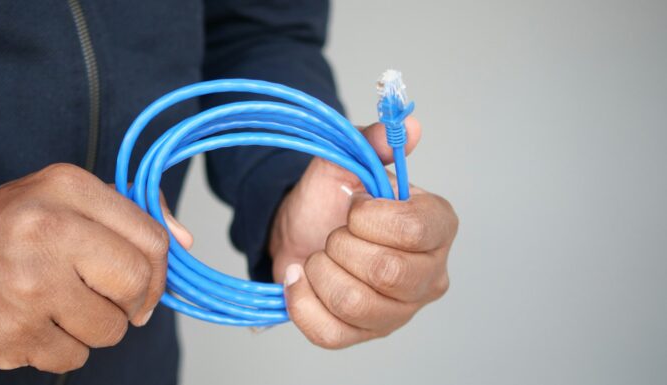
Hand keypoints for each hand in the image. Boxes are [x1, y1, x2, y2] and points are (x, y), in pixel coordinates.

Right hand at [0, 163, 189, 372]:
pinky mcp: (12, 336)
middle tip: (112, 299)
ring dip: (97, 327)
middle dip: (134, 301)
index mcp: (63, 189)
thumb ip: (129, 210)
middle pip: (136, 285)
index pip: (151, 239)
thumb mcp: (60, 197)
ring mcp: (26, 289)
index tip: (144, 279)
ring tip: (61, 305)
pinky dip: (64, 348)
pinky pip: (74, 359)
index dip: (159, 268)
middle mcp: (44, 233)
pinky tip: (35, 322)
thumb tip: (185, 242)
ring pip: (111, 331)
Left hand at [269, 119, 457, 347]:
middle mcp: (429, 274)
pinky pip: (330, 332)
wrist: (300, 233)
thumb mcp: (345, 162)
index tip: (353, 206)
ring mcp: (399, 311)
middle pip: (387, 272)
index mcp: (436, 227)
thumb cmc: (330, 200)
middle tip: (334, 233)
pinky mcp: (365, 336)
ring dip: (321, 272)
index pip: (416, 230)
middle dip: (341, 245)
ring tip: (319, 256)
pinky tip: (302, 281)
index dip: (371, 218)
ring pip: (356, 304)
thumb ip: (372, 142)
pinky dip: (303, 302)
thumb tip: (407, 127)